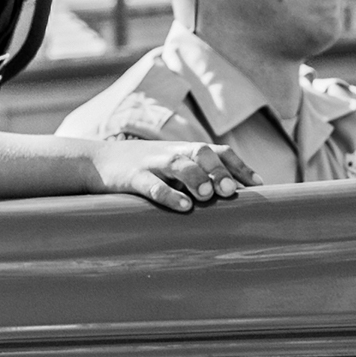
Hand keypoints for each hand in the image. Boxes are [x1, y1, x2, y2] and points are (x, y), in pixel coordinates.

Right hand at [88, 138, 257, 211]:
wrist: (97, 161)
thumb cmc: (143, 168)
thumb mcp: (171, 167)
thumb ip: (197, 177)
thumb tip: (230, 198)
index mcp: (185, 150)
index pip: (219, 151)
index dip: (239, 167)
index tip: (258, 185)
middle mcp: (172, 152)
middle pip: (201, 153)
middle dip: (218, 170)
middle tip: (231, 191)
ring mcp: (152, 163)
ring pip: (178, 164)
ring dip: (195, 177)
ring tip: (207, 195)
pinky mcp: (132, 177)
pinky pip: (152, 185)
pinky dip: (168, 194)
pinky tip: (183, 206)